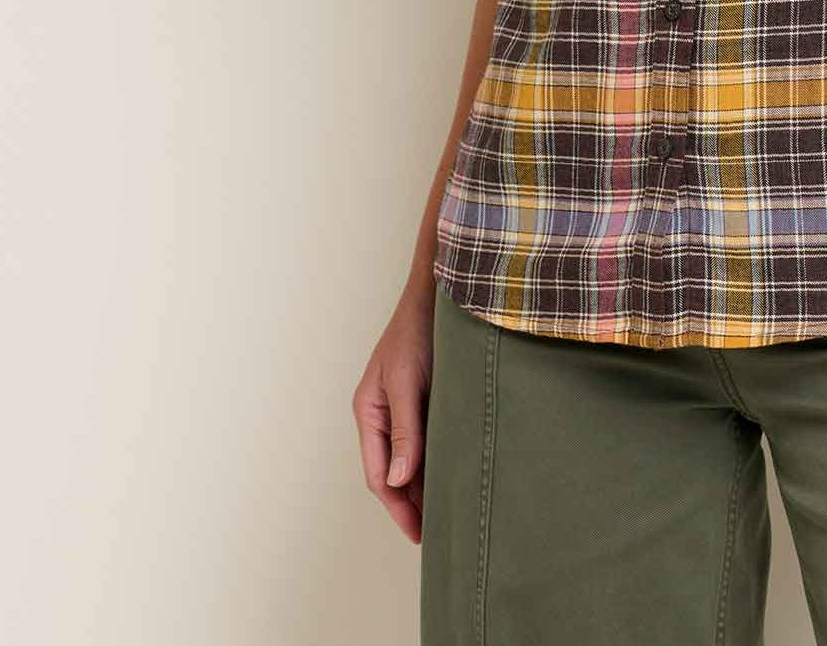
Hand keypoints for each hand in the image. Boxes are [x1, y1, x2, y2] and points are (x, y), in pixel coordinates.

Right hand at [352, 278, 435, 542]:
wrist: (444, 291)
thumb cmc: (418, 331)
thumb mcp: (407, 382)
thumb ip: (404, 430)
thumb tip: (399, 480)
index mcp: (369, 411)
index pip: (379, 475)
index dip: (399, 508)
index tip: (420, 534)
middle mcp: (384, 413)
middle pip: (395, 472)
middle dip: (413, 504)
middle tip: (439, 534)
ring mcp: (405, 407)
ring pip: (413, 458)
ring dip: (427, 483)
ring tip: (450, 512)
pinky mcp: (427, 398)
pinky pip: (429, 439)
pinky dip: (439, 459)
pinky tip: (457, 473)